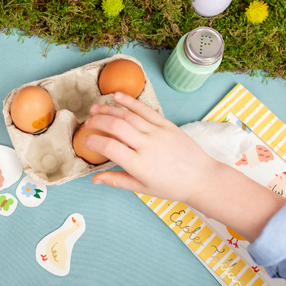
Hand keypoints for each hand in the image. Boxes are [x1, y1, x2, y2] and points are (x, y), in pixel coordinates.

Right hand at [85, 93, 285, 241]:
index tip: (85, 141)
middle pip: (116, 127)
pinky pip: (145, 110)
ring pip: (128, 116)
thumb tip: (94, 179)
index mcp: (139, 165)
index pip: (109, 148)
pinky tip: (117, 97)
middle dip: (98, 122)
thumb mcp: (142, 188)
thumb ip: (116, 180)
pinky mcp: (167, 125)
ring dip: (109, 110)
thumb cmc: (171, 186)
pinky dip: (130, 102)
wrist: (200, 178)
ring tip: (95, 109)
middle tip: (88, 123)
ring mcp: (158, 133)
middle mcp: (147, 146)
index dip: (93, 141)